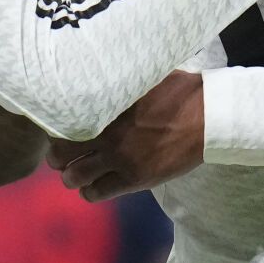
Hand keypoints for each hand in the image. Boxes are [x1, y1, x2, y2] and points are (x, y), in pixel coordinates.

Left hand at [45, 70, 205, 201]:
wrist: (208, 116)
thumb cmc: (179, 91)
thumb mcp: (144, 77)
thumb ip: (119, 81)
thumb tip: (100, 69)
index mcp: (107, 105)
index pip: (62, 121)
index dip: (55, 128)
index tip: (58, 129)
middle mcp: (107, 133)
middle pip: (60, 154)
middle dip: (58, 156)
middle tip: (64, 154)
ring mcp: (120, 158)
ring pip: (74, 177)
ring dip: (72, 175)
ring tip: (79, 171)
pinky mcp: (134, 178)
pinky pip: (96, 193)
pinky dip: (90, 191)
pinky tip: (96, 184)